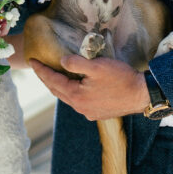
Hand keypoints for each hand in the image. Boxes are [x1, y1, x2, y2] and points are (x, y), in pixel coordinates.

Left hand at [29, 55, 149, 120]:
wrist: (141, 95)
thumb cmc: (120, 78)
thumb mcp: (97, 66)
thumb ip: (76, 63)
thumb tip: (62, 61)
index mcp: (77, 96)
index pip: (52, 81)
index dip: (41, 70)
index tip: (31, 61)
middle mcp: (80, 107)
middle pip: (57, 91)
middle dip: (46, 78)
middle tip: (38, 67)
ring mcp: (88, 112)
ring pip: (67, 97)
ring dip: (58, 86)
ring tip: (52, 75)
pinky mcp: (97, 113)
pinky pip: (78, 101)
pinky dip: (70, 92)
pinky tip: (73, 86)